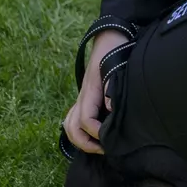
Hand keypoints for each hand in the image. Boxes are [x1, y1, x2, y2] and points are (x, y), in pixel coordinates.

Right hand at [61, 29, 130, 153]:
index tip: (110, 138)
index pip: (85, 119)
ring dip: (80, 139)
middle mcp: (83, 96)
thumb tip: (110, 110)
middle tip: (103, 149)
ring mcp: (83, 97)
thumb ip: (113, 89)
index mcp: (90, 91)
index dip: (96, 132)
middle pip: (72, 127)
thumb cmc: (116, 51)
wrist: (111, 37)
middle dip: (84, 142)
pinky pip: (74, 118)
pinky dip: (79, 131)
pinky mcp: (87, 98)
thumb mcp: (117, 68)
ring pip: (69, 124)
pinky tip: (94, 135)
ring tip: (98, 145)